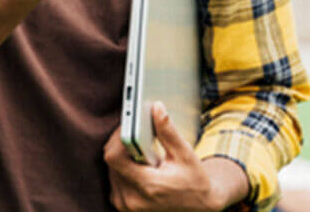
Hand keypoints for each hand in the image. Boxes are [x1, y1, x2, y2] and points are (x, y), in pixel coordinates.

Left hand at [103, 103, 246, 211]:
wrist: (198, 208)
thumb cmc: (194, 182)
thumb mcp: (185, 154)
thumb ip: (168, 131)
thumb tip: (156, 108)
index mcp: (147, 186)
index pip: (114, 157)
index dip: (119, 136)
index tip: (131, 124)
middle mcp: (131, 200)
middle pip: (111, 161)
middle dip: (122, 143)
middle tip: (140, 133)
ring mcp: (125, 205)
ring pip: (110, 169)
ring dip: (123, 155)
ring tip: (144, 152)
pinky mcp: (122, 205)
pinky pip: (114, 178)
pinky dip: (123, 167)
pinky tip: (140, 164)